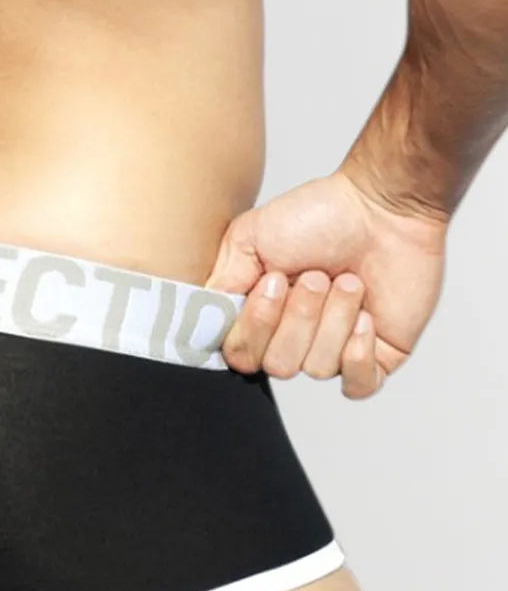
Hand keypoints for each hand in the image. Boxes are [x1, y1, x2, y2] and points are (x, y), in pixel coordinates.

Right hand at [206, 166, 446, 398]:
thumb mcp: (249, 237)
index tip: (275, 282)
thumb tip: (203, 319)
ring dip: (334, 319)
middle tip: (319, 275)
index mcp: (260, 314)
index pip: (239, 353)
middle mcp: (293, 337)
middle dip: (300, 318)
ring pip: (317, 368)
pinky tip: (367, 318)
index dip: (255, 326)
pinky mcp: (377, 357)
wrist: (386, 206)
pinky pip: (359, 385)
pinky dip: (359, 354)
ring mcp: (334, 349)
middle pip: (277, 365)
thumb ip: (221, 283)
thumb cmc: (322, 215)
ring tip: (350, 282)